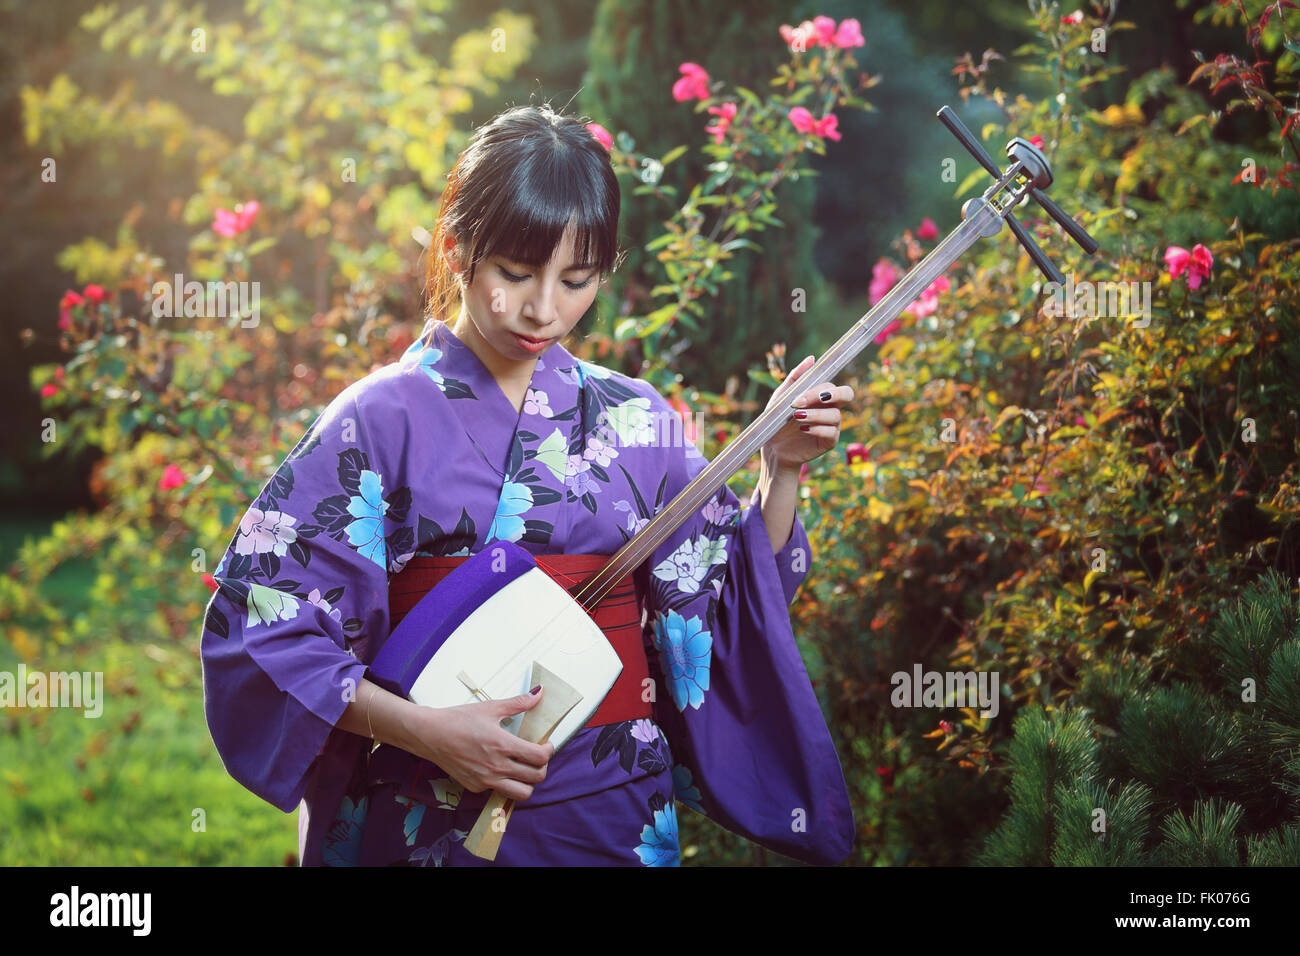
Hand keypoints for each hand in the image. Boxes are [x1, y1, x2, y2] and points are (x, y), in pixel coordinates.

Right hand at [400, 688, 553, 801]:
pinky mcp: (475, 787)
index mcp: (503, 745)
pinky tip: (500, 769)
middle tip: (537, 757)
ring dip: (528, 783)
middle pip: (536, 778)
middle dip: (542, 767)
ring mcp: (485, 780)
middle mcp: (496, 767)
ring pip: (521, 794)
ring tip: (523, 768)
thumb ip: (518, 703)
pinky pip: (499, 791)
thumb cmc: (458, 719)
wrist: (429, 734)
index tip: (546, 744)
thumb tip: (538, 694)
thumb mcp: (490, 707)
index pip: (539, 757)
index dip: (549, 751)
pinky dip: (506, 783)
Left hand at [762, 354, 854, 471]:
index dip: (822, 386)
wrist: (772, 448)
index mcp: (821, 396)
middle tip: (806, 402)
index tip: (801, 394)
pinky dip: (817, 429)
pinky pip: (831, 432)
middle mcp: (831, 408)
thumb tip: (812, 358)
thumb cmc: (778, 420)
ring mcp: (832, 425)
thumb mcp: (781, 397)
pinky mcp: (829, 441)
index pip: (833, 384)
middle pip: (847, 394)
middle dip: (829, 395)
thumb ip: (795, 378)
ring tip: (797, 418)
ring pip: (835, 415)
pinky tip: (803, 429)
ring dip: (815, 414)